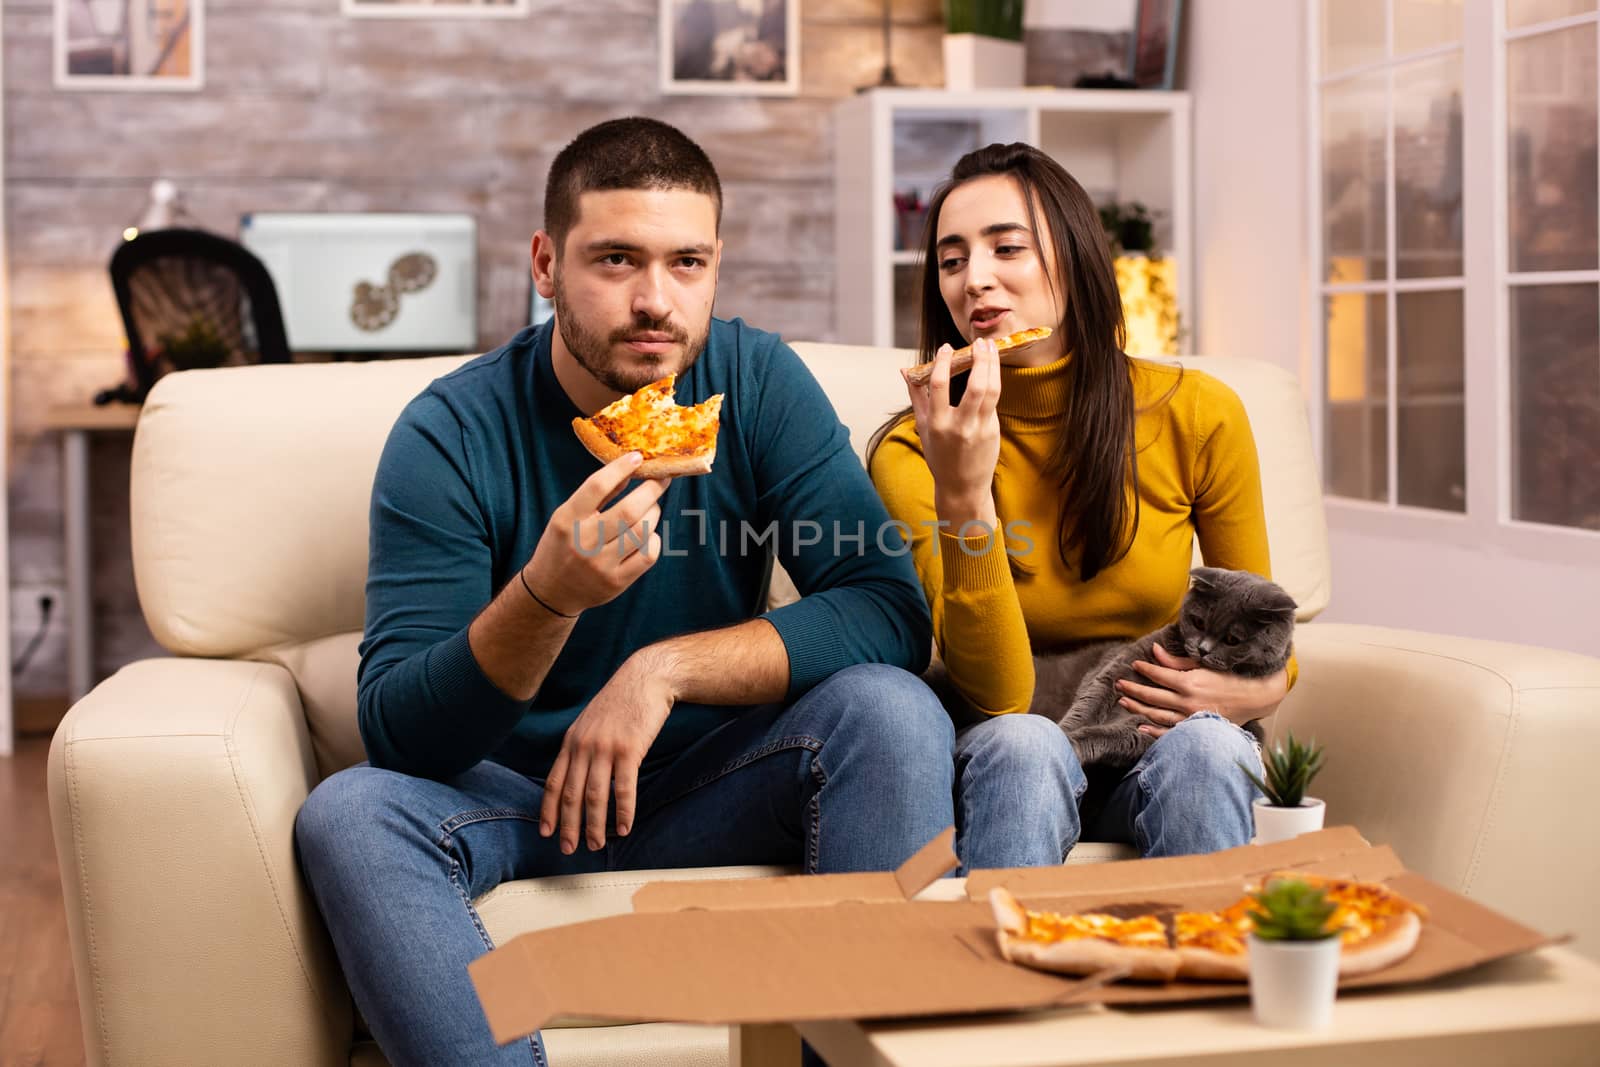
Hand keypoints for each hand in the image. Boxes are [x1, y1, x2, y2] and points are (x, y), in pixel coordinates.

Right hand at [522, 452, 671, 615]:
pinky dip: (654, 539)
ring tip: (652, 507)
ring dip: (654, 513)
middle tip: (661, 479)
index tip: (638, 456)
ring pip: (642, 531)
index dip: (620, 467)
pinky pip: (648, 555)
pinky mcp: (616, 582)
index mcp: (567, 519)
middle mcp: (583, 542)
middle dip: (651, 490)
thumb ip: (597, 495)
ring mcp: (601, 564)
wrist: (551, 591)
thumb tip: (630, 467)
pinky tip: (648, 534)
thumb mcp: (567, 516)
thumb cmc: (563, 545)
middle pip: (628, 511)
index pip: (597, 486)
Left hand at [540, 649, 676, 853]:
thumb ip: (580, 747)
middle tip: (569, 848)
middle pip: (571, 795)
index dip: (549, 810)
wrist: (644, 679)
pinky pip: (624, 788)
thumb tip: (575, 776)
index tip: (546, 832)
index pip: (554, 783)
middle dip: (569, 826)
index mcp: (571, 741)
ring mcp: (605, 748)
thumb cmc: (620, 702)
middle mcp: (584, 746)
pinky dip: (623, 811)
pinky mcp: (629, 750)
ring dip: (595, 825)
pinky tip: (624, 827)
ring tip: (597, 844)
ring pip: (595, 796)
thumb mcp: (590, 723)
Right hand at [902, 339, 1001, 523]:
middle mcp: (960, 426)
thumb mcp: (923, 426)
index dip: (944, 362)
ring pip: (991, 390)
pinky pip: (993, 401)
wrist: (962, 485)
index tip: (947, 347)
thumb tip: (905, 370)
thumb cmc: (939, 455)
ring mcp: (979, 428)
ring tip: (990, 349)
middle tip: (980, 342)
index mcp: (938, 423)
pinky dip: (993, 382)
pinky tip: (991, 369)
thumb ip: (916, 396)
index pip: (940, 385)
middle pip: (976, 386)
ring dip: (993, 366)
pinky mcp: (993, 430)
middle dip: (980, 360)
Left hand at [1115, 643, 1288, 738]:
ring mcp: (1190, 718)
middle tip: (1119, 684)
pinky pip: (1170, 733)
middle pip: (1152, 696)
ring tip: (1123, 702)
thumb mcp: (1205, 664)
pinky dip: (1154, 732)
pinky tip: (1141, 727)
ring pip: (1156, 715)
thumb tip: (1154, 650)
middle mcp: (1187, 701)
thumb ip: (1177, 661)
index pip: (1159, 674)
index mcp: (1190, 682)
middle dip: (1133, 689)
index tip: (1134, 664)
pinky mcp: (1195, 729)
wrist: (1254, 699)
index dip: (1144, 669)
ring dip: (1137, 708)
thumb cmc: (1230, 678)